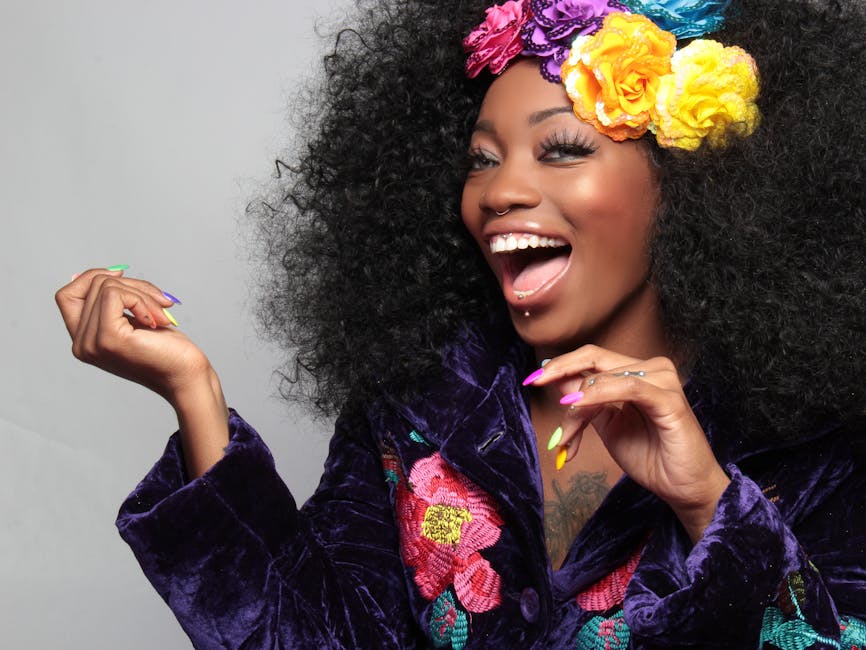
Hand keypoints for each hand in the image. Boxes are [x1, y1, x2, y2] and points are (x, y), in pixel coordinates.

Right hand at [56, 268, 228, 477]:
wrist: (186, 376)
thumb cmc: (167, 349)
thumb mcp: (134, 319)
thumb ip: (112, 303)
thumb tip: (97, 273)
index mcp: (83, 340)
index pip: (67, 295)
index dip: (92, 277)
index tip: (122, 276)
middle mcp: (81, 344)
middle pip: (93, 285)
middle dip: (133, 285)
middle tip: (160, 302)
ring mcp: (92, 343)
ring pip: (106, 287)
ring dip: (143, 293)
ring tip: (161, 314)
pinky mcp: (108, 338)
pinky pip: (114, 294)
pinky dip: (141, 299)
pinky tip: (156, 320)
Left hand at [527, 345, 729, 541]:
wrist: (682, 488)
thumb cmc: (650, 456)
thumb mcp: (607, 425)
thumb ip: (586, 402)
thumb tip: (557, 380)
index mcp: (637, 372)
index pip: (592, 358)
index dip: (561, 365)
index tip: (531, 379)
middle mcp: (651, 369)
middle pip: (594, 359)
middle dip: (560, 374)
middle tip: (533, 383)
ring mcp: (663, 381)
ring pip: (603, 379)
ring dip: (577, 406)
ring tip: (567, 437)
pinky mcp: (670, 399)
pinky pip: (628, 388)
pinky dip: (598, 395)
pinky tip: (579, 406)